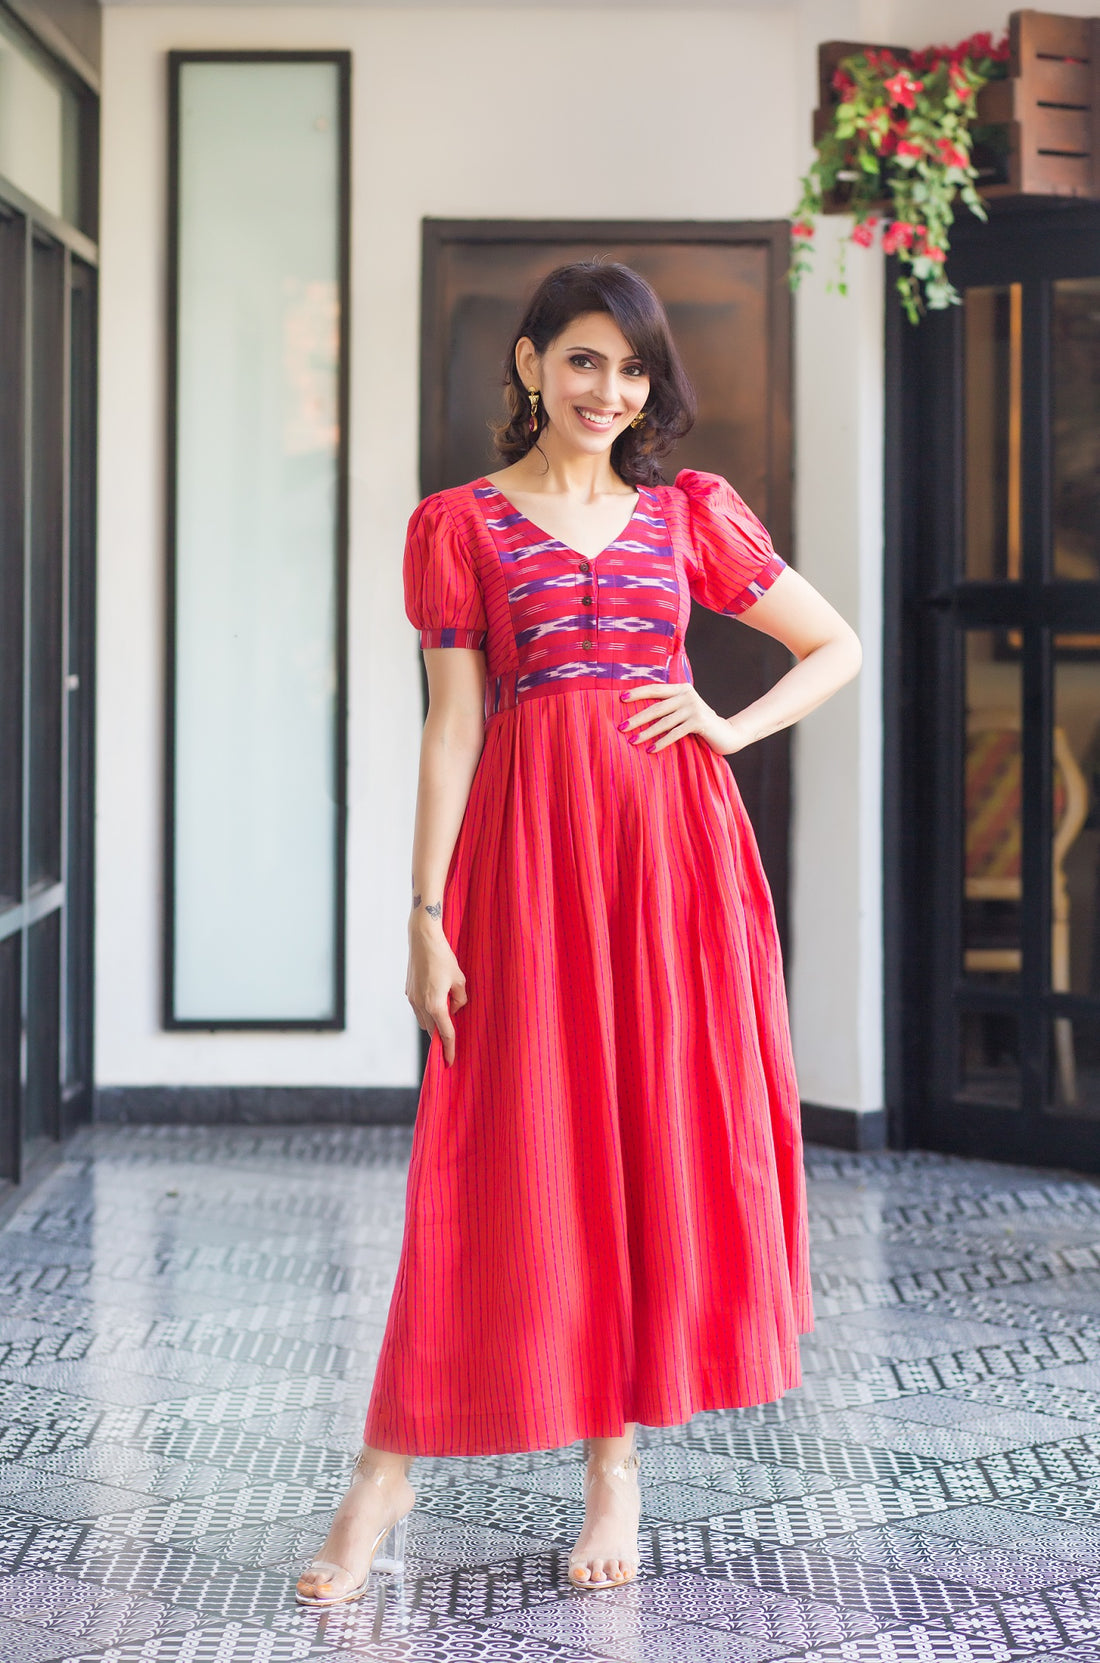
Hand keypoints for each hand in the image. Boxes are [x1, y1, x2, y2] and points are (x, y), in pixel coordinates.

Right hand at [406, 918, 467, 1065]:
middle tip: (450, 1046)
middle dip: (441, 1038)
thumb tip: (455, 1010)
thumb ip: (460, 1000)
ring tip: (446, 1021)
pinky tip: (436, 1005)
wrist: (422, 939)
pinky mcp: (408, 991)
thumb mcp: (460, 980)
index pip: (445, 1033)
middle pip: (432, 1030)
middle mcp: (420, 1004)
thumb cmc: (443, 957)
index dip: (450, 1049)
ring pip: (424, 1021)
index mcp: (435, 1004)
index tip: (450, 1062)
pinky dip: (427, 1012)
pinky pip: (418, 1009)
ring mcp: (412, 998)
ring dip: (434, 1024)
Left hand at [618, 684, 749, 755]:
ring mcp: (694, 708)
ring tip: (632, 741)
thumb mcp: (684, 711)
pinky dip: (662, 742)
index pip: (655, 689)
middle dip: (637, 718)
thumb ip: (669, 707)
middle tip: (621, 727)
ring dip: (646, 732)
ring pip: (664, 721)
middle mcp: (687, 695)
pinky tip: (651, 750)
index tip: (621, 699)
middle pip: (657, 707)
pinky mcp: (699, 722)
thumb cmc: (700, 724)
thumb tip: (639, 713)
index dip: (638, 693)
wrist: (727, 733)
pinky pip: (675, 733)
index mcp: (681, 689)